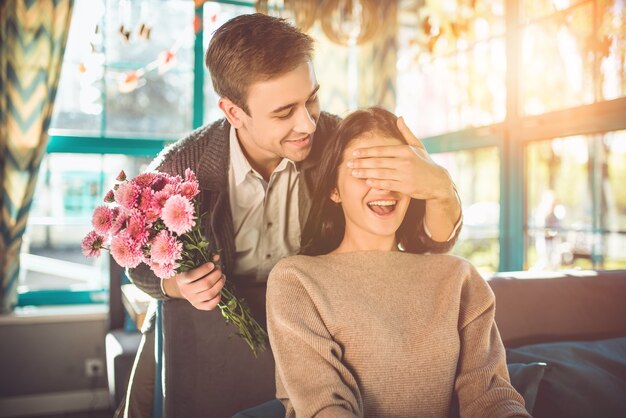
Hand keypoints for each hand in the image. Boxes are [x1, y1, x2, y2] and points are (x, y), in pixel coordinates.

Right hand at [162, 255, 225, 310]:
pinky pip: (211, 305)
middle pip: (205, 284)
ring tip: (222, 277)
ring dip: (220, 284)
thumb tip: (216, 257)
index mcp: (181, 279)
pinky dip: (218, 296)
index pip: (192, 275)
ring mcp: (192, 300)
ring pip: (210, 293)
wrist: (184, 287)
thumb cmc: (191, 272)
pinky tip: (218, 289)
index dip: (205, 269)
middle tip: (219, 269)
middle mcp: (185, 291)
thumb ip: (204, 259)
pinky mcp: (199, 306)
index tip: (212, 264)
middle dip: (216, 275)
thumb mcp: (193, 264)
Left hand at [348, 116, 460, 241]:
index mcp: (405, 150)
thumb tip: (399, 117)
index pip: (381, 150)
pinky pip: (388, 184)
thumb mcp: (418, 146)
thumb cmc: (425, 163)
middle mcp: (405, 162)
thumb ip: (406, 132)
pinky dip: (376, 183)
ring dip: (365, 173)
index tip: (354, 153)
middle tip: (348, 164)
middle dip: (361, 163)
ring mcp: (405, 175)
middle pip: (378, 162)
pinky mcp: (406, 187)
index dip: (366, 151)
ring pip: (380, 173)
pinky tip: (367, 181)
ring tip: (353, 173)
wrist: (438, 182)